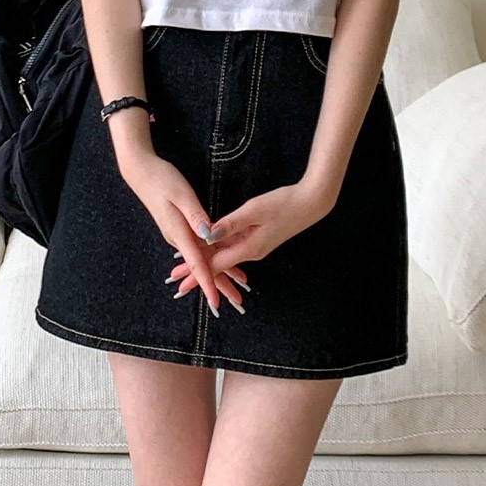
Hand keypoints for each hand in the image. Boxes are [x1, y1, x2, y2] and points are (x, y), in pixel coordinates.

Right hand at [121, 152, 247, 316]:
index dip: (208, 283)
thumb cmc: (161, 179)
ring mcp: (177, 233)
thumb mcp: (182, 194)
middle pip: (200, 266)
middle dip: (218, 284)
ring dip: (218, 271)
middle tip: (236, 299)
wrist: (141, 171)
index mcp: (179, 232)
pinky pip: (197, 248)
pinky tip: (219, 260)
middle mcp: (177, 238)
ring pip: (200, 258)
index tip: (217, 301)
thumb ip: (196, 215)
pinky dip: (210, 257)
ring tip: (236, 283)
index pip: (197, 263)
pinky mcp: (178, 227)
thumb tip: (209, 235)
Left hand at [166, 182, 331, 306]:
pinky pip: (233, 250)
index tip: (178, 281)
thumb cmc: (284, 203)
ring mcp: (255, 247)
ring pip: (225, 258)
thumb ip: (230, 223)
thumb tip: (208, 234)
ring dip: (206, 263)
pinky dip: (219, 253)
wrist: (310, 204)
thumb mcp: (254, 210)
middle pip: (218, 266)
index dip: (195, 272)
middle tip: (175, 280)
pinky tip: (210, 251)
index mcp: (248, 248)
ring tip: (186, 268)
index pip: (215, 265)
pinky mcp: (258, 239)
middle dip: (196, 272)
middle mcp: (251, 252)